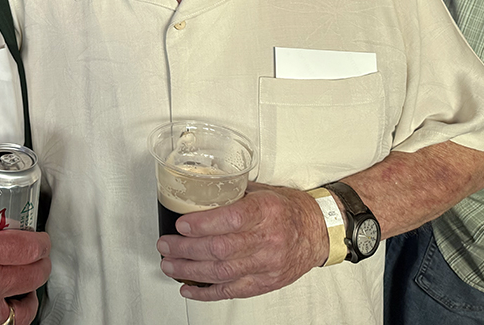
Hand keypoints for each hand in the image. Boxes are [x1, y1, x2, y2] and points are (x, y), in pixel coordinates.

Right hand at [0, 192, 50, 324]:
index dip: (42, 242)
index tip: (41, 239)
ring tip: (27, 284)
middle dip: (42, 263)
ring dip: (30, 293)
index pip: (29, 248)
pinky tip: (7, 304)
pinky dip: (10, 315)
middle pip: (34, 275)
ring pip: (24, 308)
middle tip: (39, 256)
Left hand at [156, 183, 327, 300]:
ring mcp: (267, 264)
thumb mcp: (262, 191)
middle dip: (186, 249)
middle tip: (165, 245)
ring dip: (190, 270)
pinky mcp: (266, 283)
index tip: (181, 224)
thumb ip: (231, 193)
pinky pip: (232, 291)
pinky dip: (206, 292)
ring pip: (222, 272)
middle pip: (221, 249)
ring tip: (169, 264)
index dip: (202, 224)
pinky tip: (188, 287)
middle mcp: (267, 239)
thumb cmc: (289, 209)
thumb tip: (197, 191)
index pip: (231, 220)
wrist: (318, 231)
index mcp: (266, 211)